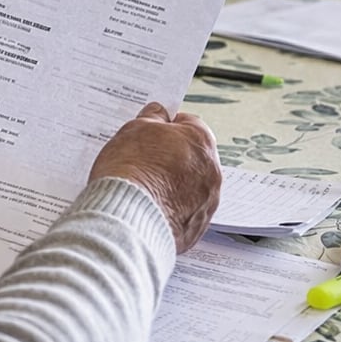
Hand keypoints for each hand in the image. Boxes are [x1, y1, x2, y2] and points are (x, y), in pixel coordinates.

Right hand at [90, 102, 222, 251]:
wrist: (128, 218)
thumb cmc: (131, 171)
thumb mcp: (134, 129)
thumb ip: (151, 117)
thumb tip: (158, 112)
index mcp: (201, 141)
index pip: (188, 124)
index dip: (166, 128)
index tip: (150, 135)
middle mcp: (212, 171)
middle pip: (192, 158)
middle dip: (172, 159)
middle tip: (143, 163)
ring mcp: (207, 202)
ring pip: (190, 188)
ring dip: (173, 186)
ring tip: (144, 190)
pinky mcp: (197, 229)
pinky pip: (185, 214)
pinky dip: (170, 211)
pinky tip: (149, 209)